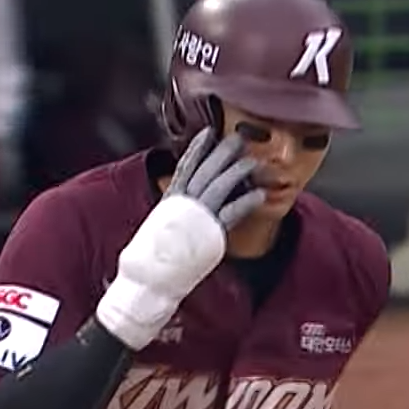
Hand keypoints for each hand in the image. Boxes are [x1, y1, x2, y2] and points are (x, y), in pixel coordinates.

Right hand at [96, 128, 265, 348]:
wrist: (148, 275)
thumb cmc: (152, 255)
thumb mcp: (160, 224)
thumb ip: (174, 212)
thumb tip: (179, 206)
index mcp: (171, 198)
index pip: (186, 166)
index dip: (198, 148)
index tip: (208, 133)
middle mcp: (184, 203)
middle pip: (206, 170)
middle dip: (222, 152)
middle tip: (237, 138)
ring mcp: (197, 216)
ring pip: (220, 186)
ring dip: (238, 171)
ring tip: (253, 161)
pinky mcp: (210, 232)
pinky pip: (232, 213)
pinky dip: (247, 202)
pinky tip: (260, 194)